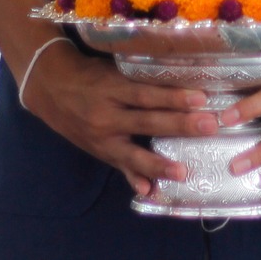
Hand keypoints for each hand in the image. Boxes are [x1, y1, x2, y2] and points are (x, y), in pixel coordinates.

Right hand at [19, 40, 219, 198]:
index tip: (201, 98)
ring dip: (159, 164)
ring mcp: (101, 137)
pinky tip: (147, 190)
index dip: (173, 96)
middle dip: (180, 125)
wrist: (50, 88)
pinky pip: (118, 167)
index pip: (147, 93)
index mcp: (112, 88)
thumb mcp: (112, 70)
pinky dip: (132, 179)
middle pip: (147, 121)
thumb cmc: (90, 74)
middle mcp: (107, 114)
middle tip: (210, 126)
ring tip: (182, 172)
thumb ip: (139, 78)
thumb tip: (178, 77)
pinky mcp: (99, 151)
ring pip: (133, 152)